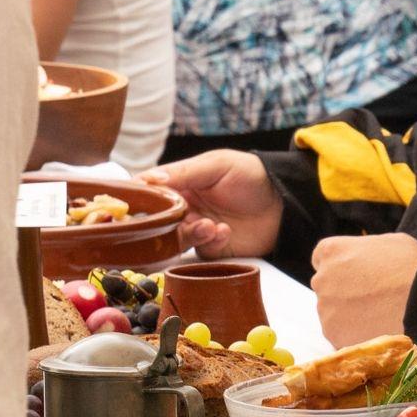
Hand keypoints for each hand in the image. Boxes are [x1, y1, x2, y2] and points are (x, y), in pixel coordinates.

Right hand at [141, 150, 282, 257]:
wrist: (284, 202)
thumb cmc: (251, 175)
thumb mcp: (217, 165)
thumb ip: (184, 172)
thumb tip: (149, 178)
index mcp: (180, 182)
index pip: (149, 191)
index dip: (139, 199)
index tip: (132, 206)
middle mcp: (183, 206)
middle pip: (157, 219)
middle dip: (163, 222)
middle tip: (179, 219)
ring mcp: (196, 228)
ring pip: (176, 238)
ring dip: (190, 233)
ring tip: (209, 225)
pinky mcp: (212, 247)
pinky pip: (200, 250)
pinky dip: (210, 242)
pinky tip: (224, 231)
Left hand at [312, 232, 416, 347]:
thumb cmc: (411, 266)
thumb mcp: (389, 242)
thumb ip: (366, 250)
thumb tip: (366, 259)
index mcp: (332, 251)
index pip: (321, 258)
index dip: (339, 266)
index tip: (354, 273)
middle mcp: (321, 279)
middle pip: (326, 286)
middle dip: (343, 291)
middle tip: (370, 296)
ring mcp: (326, 310)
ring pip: (332, 312)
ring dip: (348, 314)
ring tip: (377, 316)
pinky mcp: (334, 335)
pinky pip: (341, 334)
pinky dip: (354, 334)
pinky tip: (375, 330)